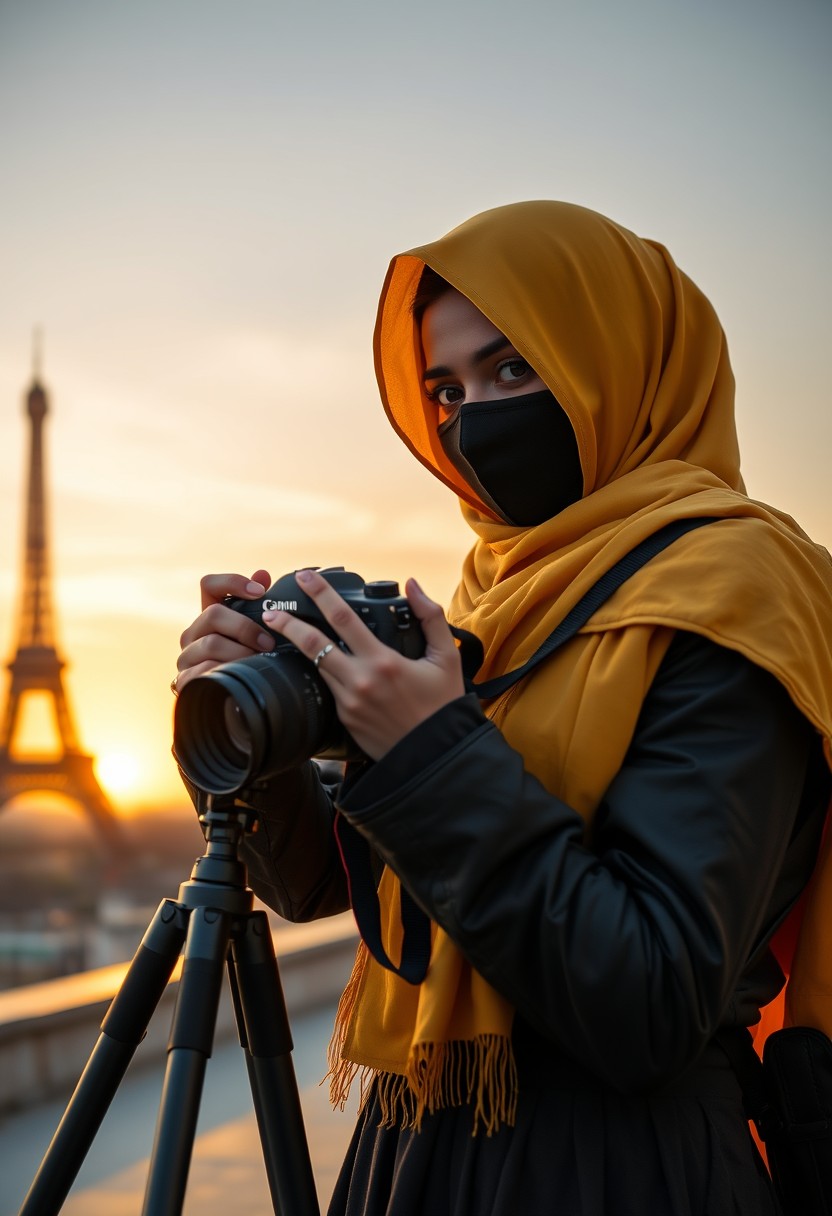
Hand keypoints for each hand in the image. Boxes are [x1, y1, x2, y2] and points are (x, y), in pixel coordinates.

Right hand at [173, 569, 274, 694]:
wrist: (231, 705)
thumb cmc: (247, 663)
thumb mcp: (255, 636)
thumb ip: (259, 607)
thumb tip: (263, 575)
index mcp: (209, 616)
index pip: (209, 584)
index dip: (233, 582)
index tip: (260, 592)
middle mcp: (193, 633)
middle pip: (213, 614)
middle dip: (245, 627)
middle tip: (268, 642)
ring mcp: (187, 657)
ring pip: (211, 644)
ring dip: (241, 653)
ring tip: (259, 662)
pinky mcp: (184, 680)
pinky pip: (205, 670)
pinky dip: (227, 672)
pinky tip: (242, 677)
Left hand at [262, 569, 464, 759]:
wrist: (434, 754)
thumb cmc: (443, 705)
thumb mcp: (446, 657)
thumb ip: (430, 617)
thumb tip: (413, 585)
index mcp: (383, 662)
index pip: (343, 618)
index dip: (321, 593)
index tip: (305, 576)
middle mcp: (360, 681)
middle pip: (312, 645)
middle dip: (287, 623)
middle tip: (271, 610)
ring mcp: (348, 703)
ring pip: (315, 667)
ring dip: (298, 648)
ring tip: (282, 634)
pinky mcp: (344, 719)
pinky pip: (328, 688)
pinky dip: (321, 672)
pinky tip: (316, 664)